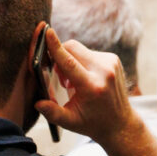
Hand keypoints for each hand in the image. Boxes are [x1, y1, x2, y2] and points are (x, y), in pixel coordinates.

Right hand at [35, 28, 142, 143]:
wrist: (119, 123)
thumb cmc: (92, 123)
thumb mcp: (70, 122)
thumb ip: (52, 113)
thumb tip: (37, 103)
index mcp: (92, 86)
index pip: (69, 62)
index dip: (56, 46)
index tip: (47, 32)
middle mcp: (103, 71)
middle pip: (72, 49)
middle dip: (60, 56)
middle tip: (61, 78)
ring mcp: (111, 62)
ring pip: (80, 50)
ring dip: (71, 62)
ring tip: (75, 84)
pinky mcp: (113, 59)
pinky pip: (89, 53)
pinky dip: (81, 62)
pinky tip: (85, 79)